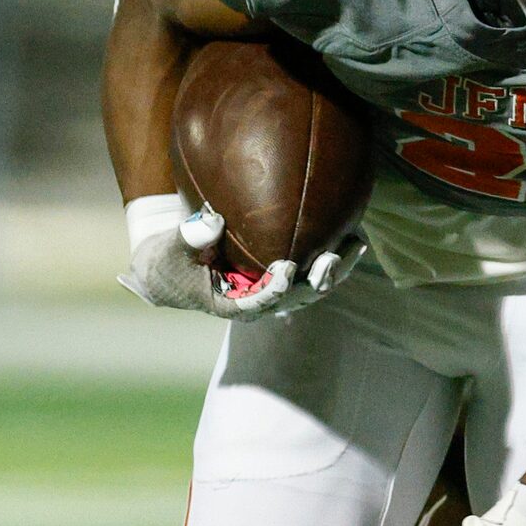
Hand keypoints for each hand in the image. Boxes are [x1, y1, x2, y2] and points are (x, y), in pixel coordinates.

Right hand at [118, 194, 360, 319]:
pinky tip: (351, 231)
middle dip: (318, 279)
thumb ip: (190, 237)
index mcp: (234, 305)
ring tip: (355, 244)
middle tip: (332, 257)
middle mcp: (261, 301)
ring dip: (335, 268)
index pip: (260, 302)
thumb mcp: (171, 250)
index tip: (286, 267)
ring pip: (313, 285)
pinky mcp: (283, 273)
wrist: (173, 265)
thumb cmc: (170, 260)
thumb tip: (213, 221)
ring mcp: (275, 289)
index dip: (276, 288)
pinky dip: (331, 254)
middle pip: (298, 297)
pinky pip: (313, 268)